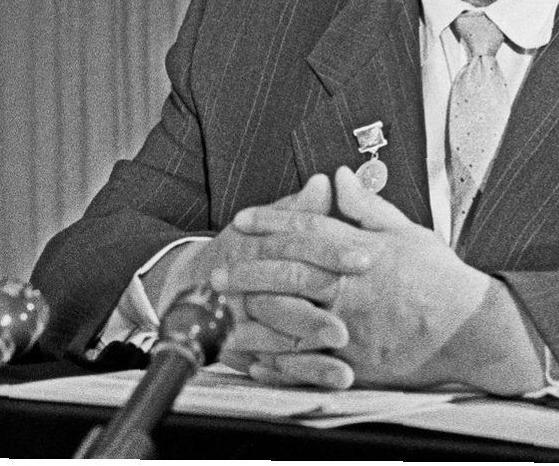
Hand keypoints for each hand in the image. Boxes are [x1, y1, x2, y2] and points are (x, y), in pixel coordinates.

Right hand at [151, 174, 378, 387]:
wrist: (193, 285)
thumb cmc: (244, 249)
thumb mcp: (267, 222)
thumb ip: (300, 208)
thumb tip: (325, 182)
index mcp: (259, 244)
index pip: (297, 243)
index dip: (331, 249)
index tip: (365, 256)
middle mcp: (246, 281)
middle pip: (284, 290)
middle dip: (320, 302)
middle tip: (354, 311)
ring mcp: (240, 319)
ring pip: (276, 332)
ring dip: (312, 344)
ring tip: (346, 350)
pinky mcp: (241, 350)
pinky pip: (274, 366)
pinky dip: (304, 373)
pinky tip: (335, 376)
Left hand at [226, 166, 544, 392]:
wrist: (468, 326)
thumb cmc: (440, 277)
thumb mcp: (408, 231)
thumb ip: (368, 206)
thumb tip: (341, 176)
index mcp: (363, 250)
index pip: (308, 229)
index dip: (272, 221)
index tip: (244, 219)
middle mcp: (351, 286)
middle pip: (288, 273)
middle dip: (249, 270)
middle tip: (219, 271)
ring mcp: (350, 325)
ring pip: (290, 318)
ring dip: (253, 315)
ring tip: (226, 313)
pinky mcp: (354, 359)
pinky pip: (307, 361)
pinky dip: (277, 360)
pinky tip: (255, 358)